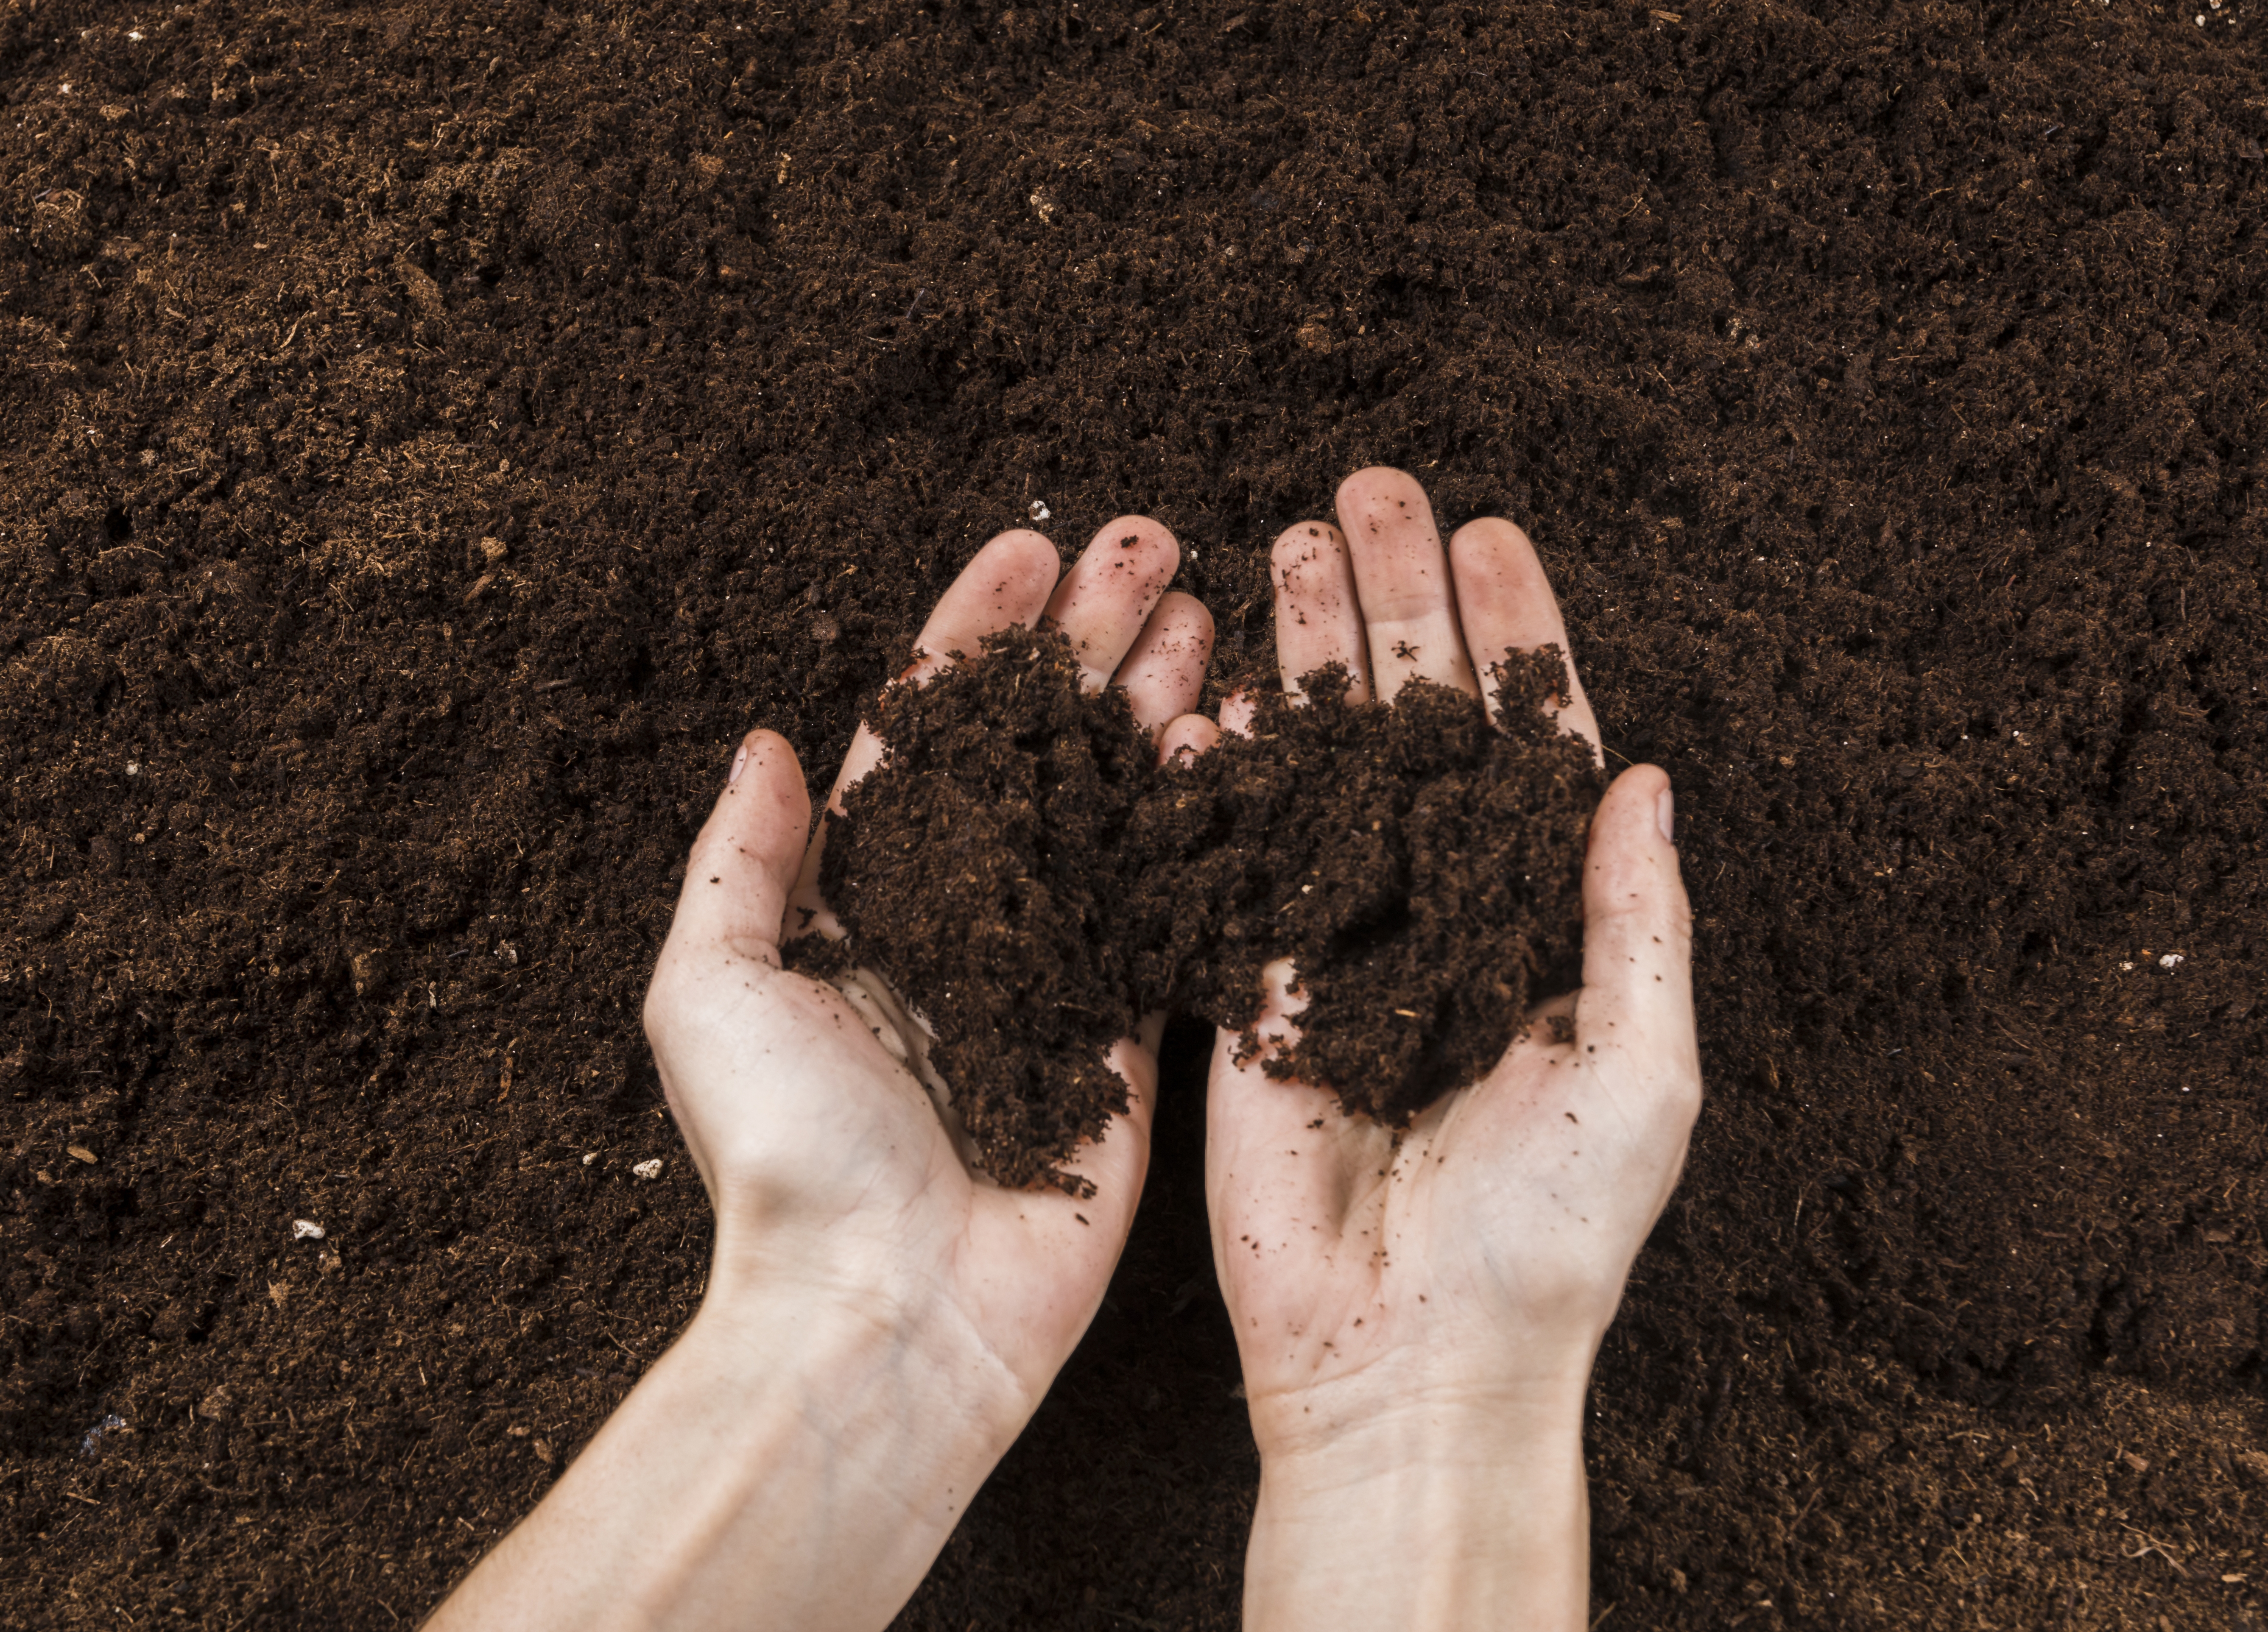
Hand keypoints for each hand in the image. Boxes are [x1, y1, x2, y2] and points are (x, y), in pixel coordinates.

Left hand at [667, 516, 1210, 1370]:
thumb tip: (766, 742)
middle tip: (1151, 546)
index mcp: (863, 903)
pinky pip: (1171, 905)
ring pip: (1115, 802)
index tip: (1028, 550)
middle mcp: (966, 924)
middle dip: (1091, 640)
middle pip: (1038, 747)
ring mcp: (1053, 973)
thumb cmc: (789, 1159)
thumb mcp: (709, 989)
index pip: (928, 734)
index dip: (977, 637)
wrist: (890, 1314)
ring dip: (1157, 698)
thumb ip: (742, 860)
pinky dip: (1202, 816)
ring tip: (1204, 607)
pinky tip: (1233, 732)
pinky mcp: (1126, 1035)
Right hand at [1186, 469, 1699, 1631]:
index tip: (1491, 535)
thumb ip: (1635, 917)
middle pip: (1413, 725)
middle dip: (1394, 604)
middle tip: (1372, 488)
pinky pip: (1234, 851)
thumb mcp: (1643, 1069)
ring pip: (1321, 762)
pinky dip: (1224, 759)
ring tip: (1294, 534)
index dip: (1511, 638)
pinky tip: (1219, 665)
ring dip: (1308, 648)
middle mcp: (1437, 913)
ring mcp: (1337, 941)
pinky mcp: (1249, 987)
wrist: (1411, 1359)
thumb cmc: (1551, 1235)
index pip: (1526, 747)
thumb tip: (1647, 772)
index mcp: (1539, 924)